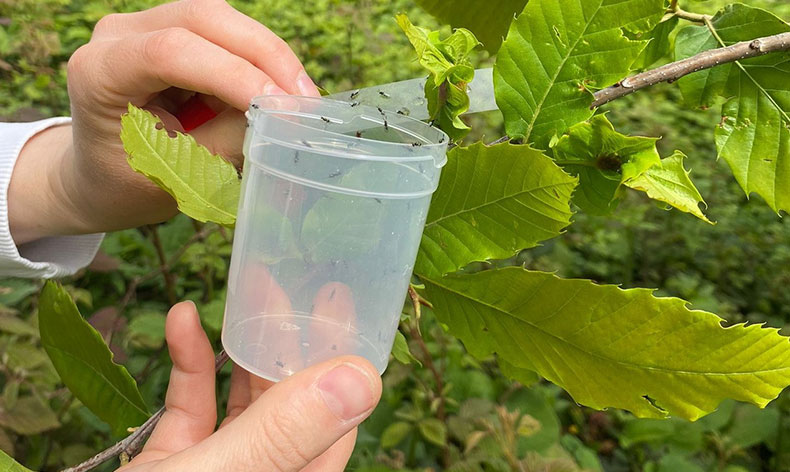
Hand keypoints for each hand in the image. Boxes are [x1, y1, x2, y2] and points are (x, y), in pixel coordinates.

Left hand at [8, 0, 318, 244]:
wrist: (100, 178)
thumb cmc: (130, 185)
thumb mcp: (180, 175)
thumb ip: (228, 139)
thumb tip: (281, 113)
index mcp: (100, 72)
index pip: (170, 52)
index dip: (233, 75)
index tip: (282, 109)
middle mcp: (118, 34)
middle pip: (203, 18)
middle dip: (265, 56)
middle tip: (307, 99)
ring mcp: (146, 25)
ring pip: (222, 20)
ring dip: (269, 56)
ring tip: (301, 99)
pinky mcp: (173, 30)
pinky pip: (227, 33)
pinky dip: (260, 60)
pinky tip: (281, 90)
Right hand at [119, 301, 380, 471]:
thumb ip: (288, 432)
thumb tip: (363, 378)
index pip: (338, 417)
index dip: (342, 355)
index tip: (340, 301)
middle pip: (293, 398)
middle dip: (288, 335)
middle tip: (291, 280)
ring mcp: (223, 468)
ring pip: (245, 396)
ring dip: (241, 340)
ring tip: (245, 285)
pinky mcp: (179, 462)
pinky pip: (192, 404)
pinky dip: (189, 362)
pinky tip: (181, 320)